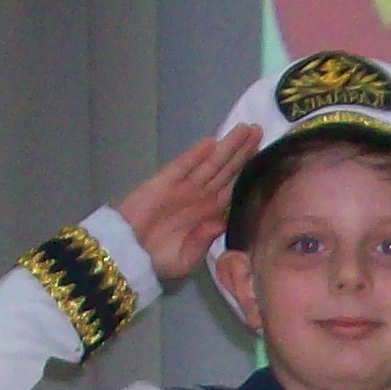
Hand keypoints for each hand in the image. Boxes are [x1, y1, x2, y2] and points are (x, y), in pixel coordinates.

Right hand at [114, 120, 260, 283]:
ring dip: (226, 146)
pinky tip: (211, 143)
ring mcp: (183, 187)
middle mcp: (199, 197)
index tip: (262, 156)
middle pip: (225, 170)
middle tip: (259, 130)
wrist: (127, 256)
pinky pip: (183, 166)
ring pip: (210, 163)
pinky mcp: (164, 183)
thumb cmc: (158, 260)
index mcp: (209, 214)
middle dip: (242, 151)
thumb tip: (221, 222)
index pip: (232, 187)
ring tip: (245, 129)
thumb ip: (205, 240)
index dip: (246, 171)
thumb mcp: (188, 259)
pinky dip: (196, 154)